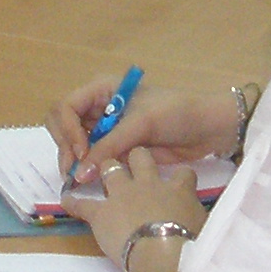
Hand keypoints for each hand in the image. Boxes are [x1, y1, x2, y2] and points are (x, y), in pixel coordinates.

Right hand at [46, 77, 230, 188]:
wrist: (207, 129)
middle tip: (74, 171)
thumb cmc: (176, 114)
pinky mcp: (117, 148)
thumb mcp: (142, 123)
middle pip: (63, 125)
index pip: (67, 107)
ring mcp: (106, 129)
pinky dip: (88, 169)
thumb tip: (79, 173)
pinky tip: (92, 182)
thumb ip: (109, 146)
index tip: (80, 152)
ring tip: (82, 179)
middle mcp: (99, 107)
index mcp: (102, 89)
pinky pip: (92, 159)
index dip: (68, 130)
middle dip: (65, 147)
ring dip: (74, 160)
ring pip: (74, 144)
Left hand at [62, 147, 205, 265]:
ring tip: (103, 173)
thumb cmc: (189, 243)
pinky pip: (83, 204)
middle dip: (137, 158)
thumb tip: (199, 221)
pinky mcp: (101, 213)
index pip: (183, 174)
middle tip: (134, 166)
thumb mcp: (204, 227)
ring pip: (110, 168)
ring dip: (106, 170)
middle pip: (141, 157)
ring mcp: (122, 195)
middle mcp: (148, 184)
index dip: (180, 178)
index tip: (180, 183)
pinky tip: (65, 199)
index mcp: (177, 189)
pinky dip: (73, 202)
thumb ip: (197, 217)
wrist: (163, 255)